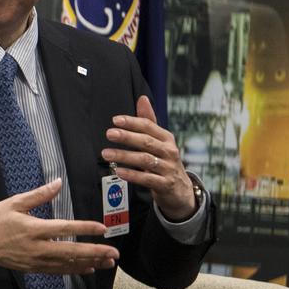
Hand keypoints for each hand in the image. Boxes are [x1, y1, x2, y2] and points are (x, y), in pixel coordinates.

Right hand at [0, 178, 118, 274]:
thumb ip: (39, 194)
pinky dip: (74, 270)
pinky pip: (58, 271)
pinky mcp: (33, 268)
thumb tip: (58, 183)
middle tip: (114, 252)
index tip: (102, 228)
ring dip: (89, 263)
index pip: (65, 228)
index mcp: (33, 228)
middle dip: (95, 252)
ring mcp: (36, 260)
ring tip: (107, 262)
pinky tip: (87, 268)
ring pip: (68, 264)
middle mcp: (37, 247)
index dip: (85, 228)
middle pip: (72, 251)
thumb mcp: (14, 202)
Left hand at [101, 95, 195, 221]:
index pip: (149, 126)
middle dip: (127, 137)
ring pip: (145, 160)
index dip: (132, 122)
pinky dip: (132, 175)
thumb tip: (142, 98)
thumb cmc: (165, 161)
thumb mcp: (160, 141)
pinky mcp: (165, 184)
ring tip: (107, 153)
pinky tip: (119, 171)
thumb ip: (149, 121)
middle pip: (146, 141)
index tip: (115, 120)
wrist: (181, 190)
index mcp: (166, 138)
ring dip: (124, 156)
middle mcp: (169, 151)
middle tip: (109, 134)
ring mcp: (168, 168)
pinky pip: (147, 179)